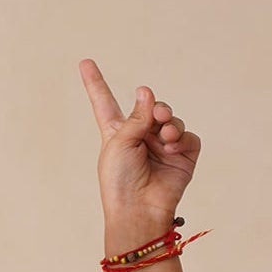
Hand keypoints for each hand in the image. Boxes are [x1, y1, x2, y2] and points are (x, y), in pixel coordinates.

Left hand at [80, 60, 199, 237]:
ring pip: (171, 118)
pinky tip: (172, 148)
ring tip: (164, 136)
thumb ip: (135, 116)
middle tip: (157, 117)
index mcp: (116, 132)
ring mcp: (162, 144)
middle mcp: (139, 135)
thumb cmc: (120, 182)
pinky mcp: (182, 155)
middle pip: (151, 106)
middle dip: (156, 108)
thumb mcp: (119, 143)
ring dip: (169, 122)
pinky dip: (181, 139)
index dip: (95, 82)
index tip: (84, 62)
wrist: (138, 209)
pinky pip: (187, 136)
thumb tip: (146, 91)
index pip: (105, 101)